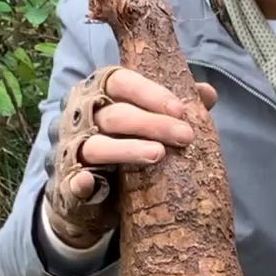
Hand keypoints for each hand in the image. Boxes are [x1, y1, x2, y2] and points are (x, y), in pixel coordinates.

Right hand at [44, 69, 216, 246]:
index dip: (150, 93)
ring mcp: (70, 148)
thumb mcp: (146, 122)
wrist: (87, 194)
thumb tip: (208, 93)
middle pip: (115, 114)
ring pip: (96, 145)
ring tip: (158, 154)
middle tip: (186, 137)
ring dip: (127, 149)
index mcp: (99, 92)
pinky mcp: (67, 182)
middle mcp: (80, 115)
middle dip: (152, 124)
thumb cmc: (123, 144)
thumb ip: (173, 107)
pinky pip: (71, 181)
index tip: (180, 110)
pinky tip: (89, 184)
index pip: (120, 81)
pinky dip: (79, 183)